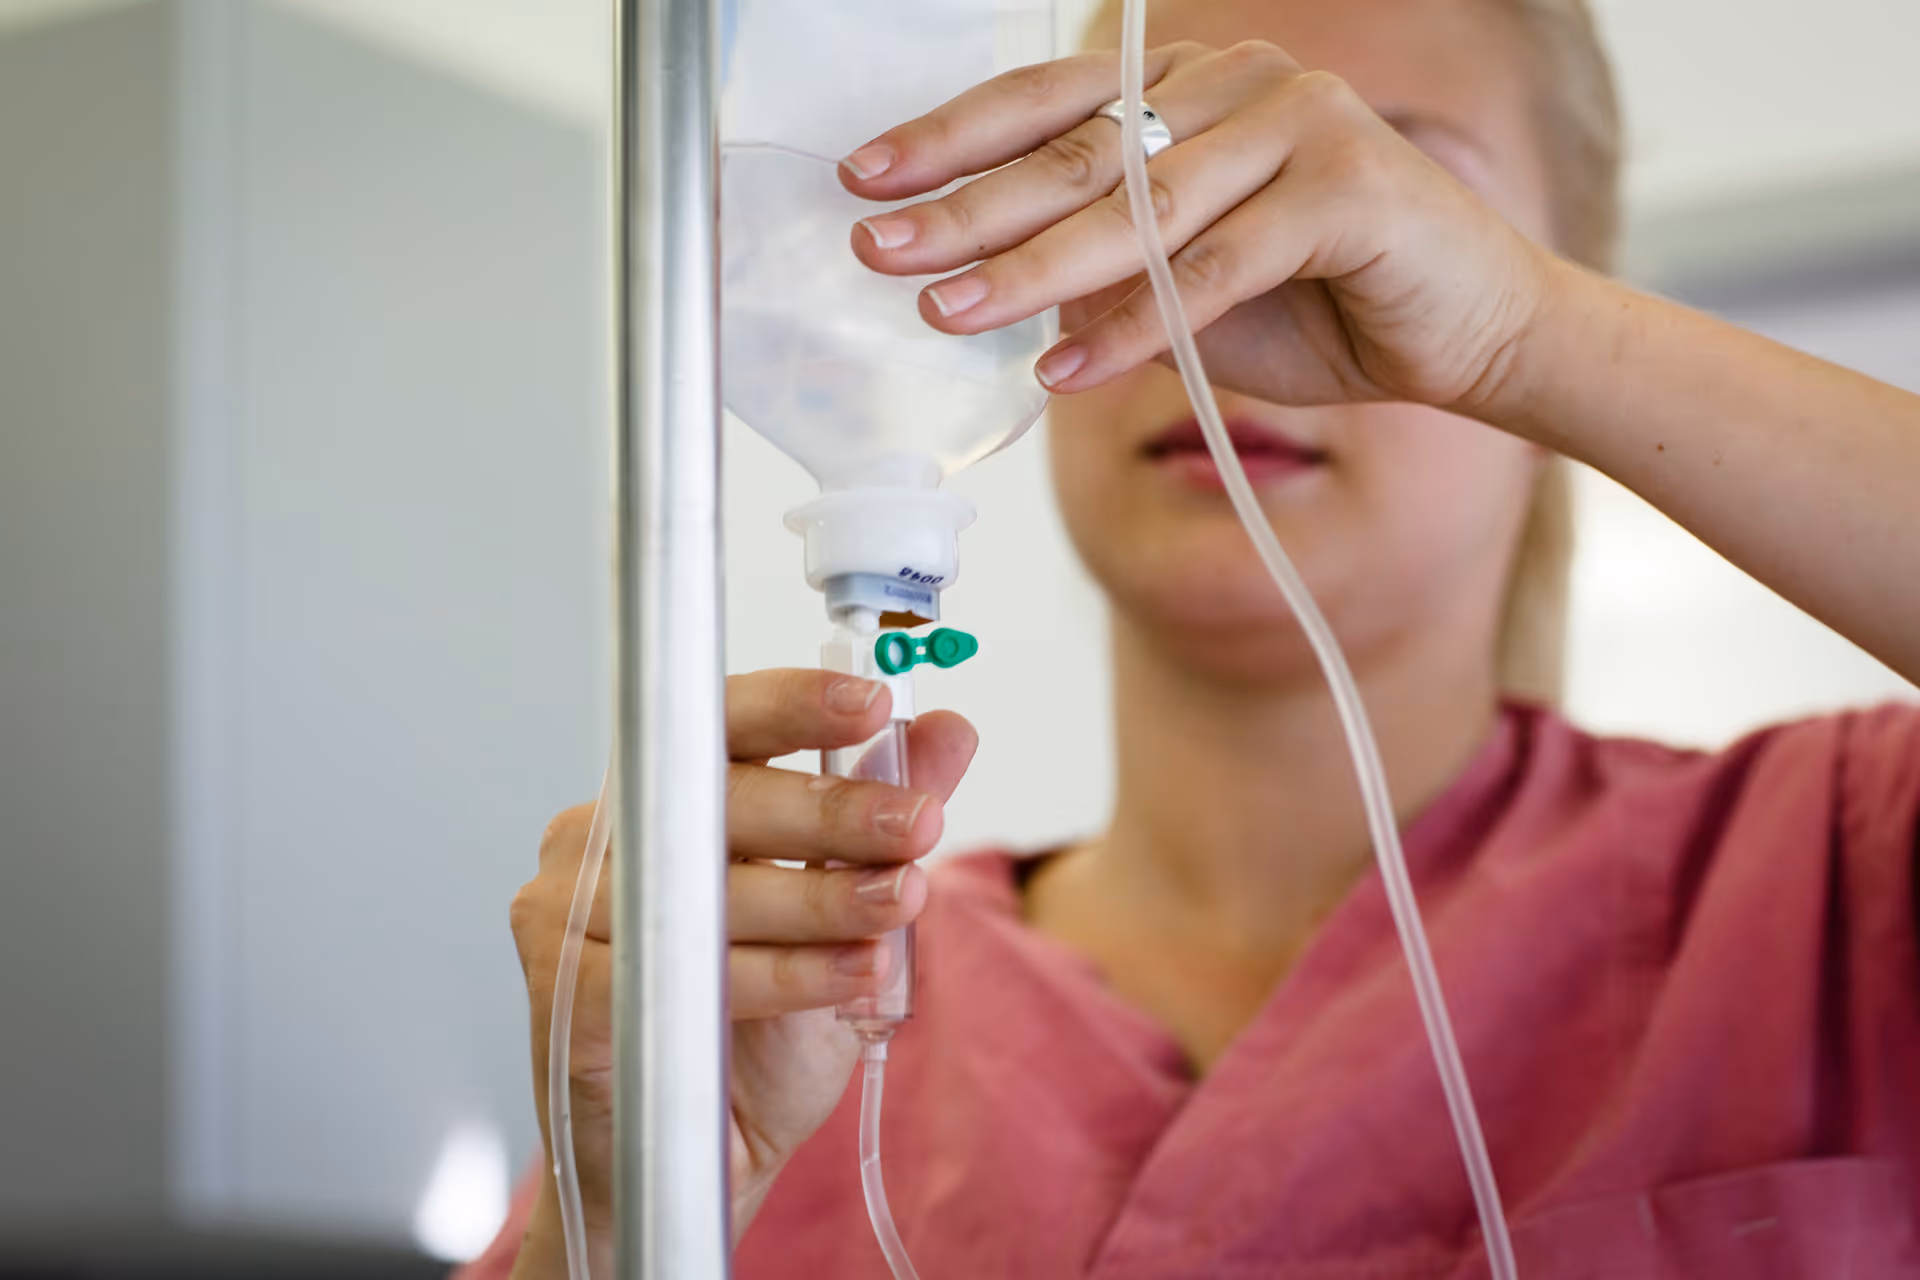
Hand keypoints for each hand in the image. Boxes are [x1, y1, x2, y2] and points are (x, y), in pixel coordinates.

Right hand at [507, 670, 977, 1270]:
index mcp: (656, 800)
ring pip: (707, 888)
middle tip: (918, 825)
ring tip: (900, 904)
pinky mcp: (566, 992)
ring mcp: (564, 912)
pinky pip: (686, 974)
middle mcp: (594, 839)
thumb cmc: (757, 1026)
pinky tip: (852, 977)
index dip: (791, 706)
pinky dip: (785, 976)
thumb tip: (950, 730)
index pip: (715, 724)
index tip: (869, 704)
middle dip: (831, 812)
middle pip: (715, 800)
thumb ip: (884, 813)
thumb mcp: (844, 910)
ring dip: (820, 897)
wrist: (706, 1151)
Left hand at [839, 42, 1552, 414]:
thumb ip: (1106, 275)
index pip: (1051, 105)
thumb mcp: (1188, 289)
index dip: (955, 140)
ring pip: (1138, 206)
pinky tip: (1064, 372)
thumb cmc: (1326, 302)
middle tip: (880, 247)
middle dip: (968, 206)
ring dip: (1033, 268)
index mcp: (1191, 86)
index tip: (867, 180)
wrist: (1471, 331)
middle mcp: (1239, 81)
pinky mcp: (1345, 185)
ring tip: (950, 312)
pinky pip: (1216, 265)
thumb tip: (990, 291)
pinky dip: (1138, 325)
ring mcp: (1297, 121)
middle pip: (1077, 149)